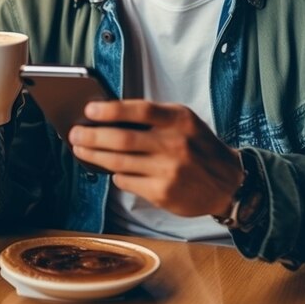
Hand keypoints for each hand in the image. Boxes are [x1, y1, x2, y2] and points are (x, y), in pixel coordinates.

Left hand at [68, 100, 243, 216]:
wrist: (229, 182)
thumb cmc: (199, 146)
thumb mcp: (185, 122)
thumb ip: (154, 118)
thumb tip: (110, 117)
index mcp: (179, 120)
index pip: (139, 110)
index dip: (110, 109)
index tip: (89, 110)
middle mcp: (174, 144)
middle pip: (122, 139)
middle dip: (92, 137)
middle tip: (74, 134)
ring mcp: (168, 171)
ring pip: (119, 163)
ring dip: (94, 156)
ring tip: (80, 150)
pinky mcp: (163, 193)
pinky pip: (127, 182)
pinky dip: (115, 175)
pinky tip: (110, 169)